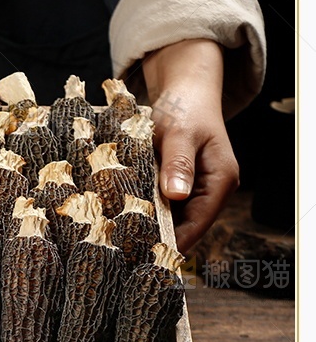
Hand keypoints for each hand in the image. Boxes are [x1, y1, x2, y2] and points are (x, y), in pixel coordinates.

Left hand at [140, 35, 238, 247]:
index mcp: (221, 180)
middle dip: (158, 235)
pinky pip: (165, 203)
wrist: (185, 88)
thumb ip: (178, 162)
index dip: (173, 240)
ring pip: (174, 216)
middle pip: (186, 225)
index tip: (144, 253)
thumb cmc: (186, 106)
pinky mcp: (181, 184)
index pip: (198, 223)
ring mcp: (197, 188)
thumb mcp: (179, 132)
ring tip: (119, 235)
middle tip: (124, 248)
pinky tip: (124, 213)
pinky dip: (148, 207)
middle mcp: (212, 190)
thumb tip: (176, 195)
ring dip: (151, 222)